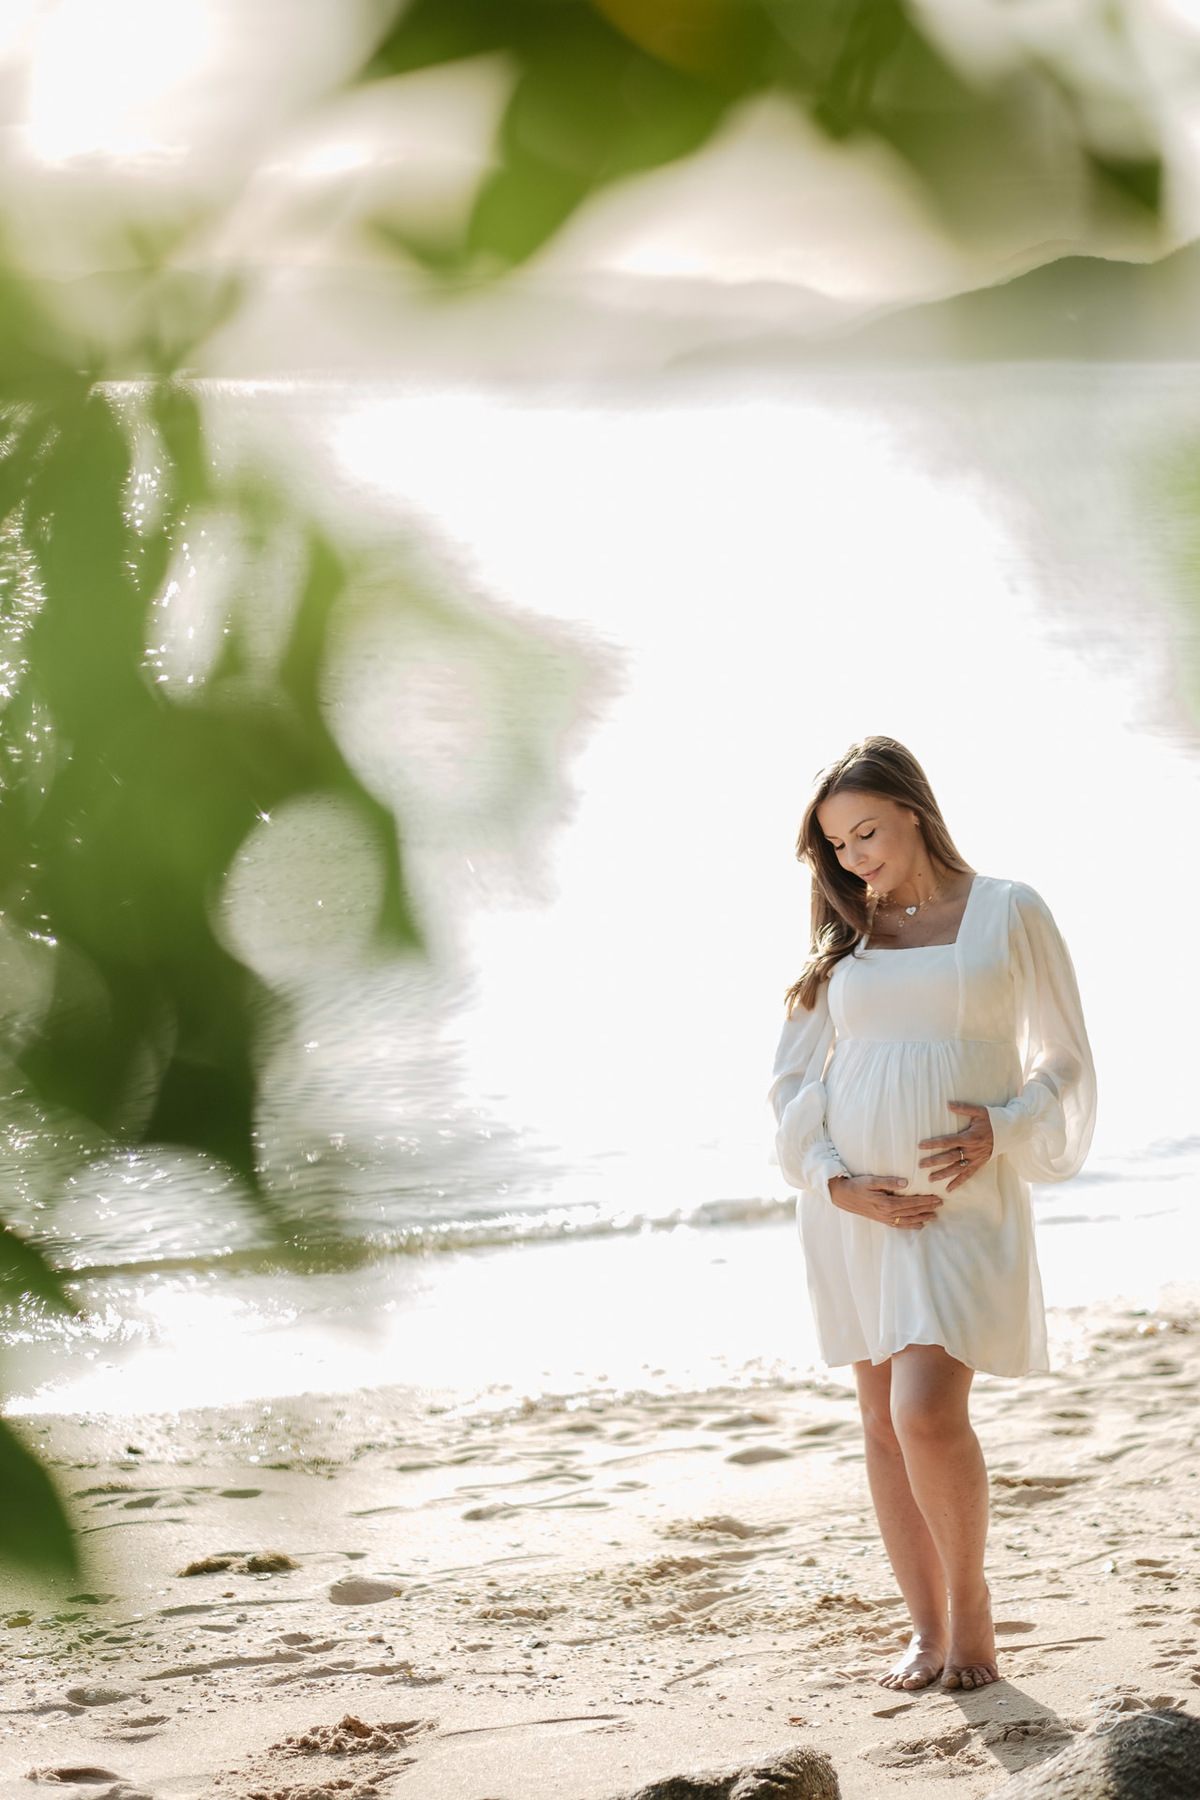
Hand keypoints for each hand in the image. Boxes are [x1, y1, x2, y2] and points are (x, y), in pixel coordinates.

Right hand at [828, 1174, 943, 1230]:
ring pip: (908, 1220)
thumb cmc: (857, 1186)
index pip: (911, 1202)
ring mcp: (885, 1218)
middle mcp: (888, 1213)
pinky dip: (911, 1226)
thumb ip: (889, 1181)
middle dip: (927, 1208)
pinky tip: (919, 1225)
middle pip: (912, 1212)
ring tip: (934, 1216)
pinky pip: (900, 1225)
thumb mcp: (871, 1180)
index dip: (925, 1201)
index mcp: (887, 1203)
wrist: (842, 1196)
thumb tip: (906, 1182)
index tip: (937, 1198)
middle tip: (941, 1204)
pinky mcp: (882, 1220)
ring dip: (922, 1218)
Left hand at [918, 1101, 993, 1192]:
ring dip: (943, 1174)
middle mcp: (971, 1150)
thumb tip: (948, 1104)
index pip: (947, 1141)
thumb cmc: (992, 1119)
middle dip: (934, 1161)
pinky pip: (968, 1175)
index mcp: (969, 1137)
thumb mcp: (979, 1111)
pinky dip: (958, 1183)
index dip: (934, 1143)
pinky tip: (948, 1189)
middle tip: (920, 1165)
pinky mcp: (979, 1164)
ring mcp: (975, 1159)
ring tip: (930, 1179)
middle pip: (949, 1157)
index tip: (920, 1146)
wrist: (1009, 1131)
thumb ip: (963, 1108)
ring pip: (957, 1169)